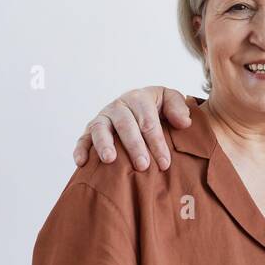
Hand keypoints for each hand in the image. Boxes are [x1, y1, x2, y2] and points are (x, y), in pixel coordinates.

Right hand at [72, 86, 191, 169]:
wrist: (137, 105)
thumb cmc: (157, 107)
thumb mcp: (170, 100)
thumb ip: (178, 107)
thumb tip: (184, 122)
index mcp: (139, 98)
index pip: (148, 121)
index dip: (157, 142)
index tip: (164, 163)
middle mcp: (119, 107)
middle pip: (126, 125)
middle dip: (134, 146)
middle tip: (142, 165)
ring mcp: (103, 118)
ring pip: (100, 129)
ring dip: (104, 144)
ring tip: (110, 160)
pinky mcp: (90, 130)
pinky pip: (83, 138)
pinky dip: (80, 149)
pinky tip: (82, 163)